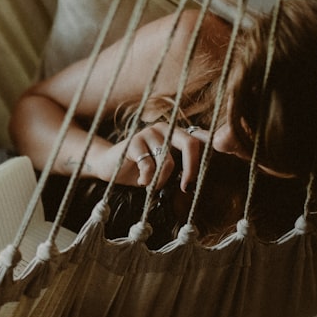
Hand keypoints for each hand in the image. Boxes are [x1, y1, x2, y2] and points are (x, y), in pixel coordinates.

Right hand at [92, 124, 206, 191]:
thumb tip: (203, 182)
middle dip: (192, 169)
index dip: (207, 157)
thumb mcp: (166, 169)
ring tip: (152, 185)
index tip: (205, 178)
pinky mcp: (134, 141)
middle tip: (187, 188)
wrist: (109, 166)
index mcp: (177, 133)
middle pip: (190, 144)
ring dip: (161, 180)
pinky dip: (147, 180)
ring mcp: (149, 132)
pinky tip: (141, 181)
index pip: (200, 140)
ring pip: (168, 161)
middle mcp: (166, 128)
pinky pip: (149, 166)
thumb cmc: (141, 169)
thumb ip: (182, 168)